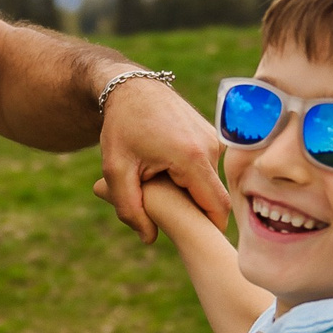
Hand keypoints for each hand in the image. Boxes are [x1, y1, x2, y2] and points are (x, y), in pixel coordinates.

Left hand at [98, 76, 229, 243]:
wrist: (131, 87)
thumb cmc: (121, 128)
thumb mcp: (115, 170)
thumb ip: (129, 208)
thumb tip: (149, 239)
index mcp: (191, 158)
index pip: (216, 207)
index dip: (210, 229)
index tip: (199, 244)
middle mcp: (210, 147)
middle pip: (211, 196)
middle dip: (193, 210)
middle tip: (168, 216)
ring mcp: (214, 138)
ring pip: (208, 182)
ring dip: (189, 191)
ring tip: (159, 183)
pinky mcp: (212, 135)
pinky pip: (206, 167)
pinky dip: (190, 176)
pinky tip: (165, 170)